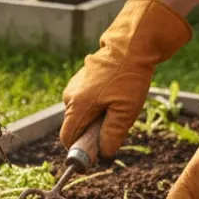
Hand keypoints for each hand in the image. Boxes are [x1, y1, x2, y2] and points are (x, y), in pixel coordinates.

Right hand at [60, 0, 191, 157]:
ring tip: (117, 104)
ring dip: (96, 117)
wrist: (130, 46)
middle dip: (91, 131)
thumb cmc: (129, 78)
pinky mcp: (79, 80)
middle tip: (115, 122)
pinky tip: (113, 94)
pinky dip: (97, 104)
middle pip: (75, 126)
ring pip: (81, 114)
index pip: (68, 138)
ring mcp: (73, 87)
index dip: (79, 149)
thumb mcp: (126, 111)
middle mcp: (70, 97)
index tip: (95, 152)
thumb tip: (103, 153)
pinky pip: (85, 101)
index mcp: (77, 106)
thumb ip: (112, 134)